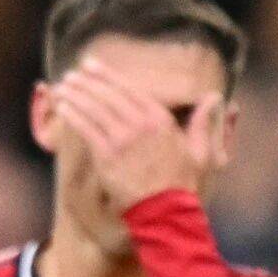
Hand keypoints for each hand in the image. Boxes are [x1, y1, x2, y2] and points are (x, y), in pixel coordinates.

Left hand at [53, 57, 224, 212]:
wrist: (165, 211)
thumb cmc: (182, 183)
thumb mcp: (202, 151)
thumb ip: (203, 122)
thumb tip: (215, 97)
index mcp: (160, 120)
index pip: (129, 90)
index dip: (108, 76)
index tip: (92, 65)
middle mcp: (140, 124)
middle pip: (108, 95)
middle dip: (88, 81)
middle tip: (72, 73)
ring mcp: (121, 139)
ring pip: (94, 109)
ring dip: (76, 95)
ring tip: (62, 86)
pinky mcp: (106, 155)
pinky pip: (86, 129)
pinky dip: (73, 116)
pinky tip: (63, 107)